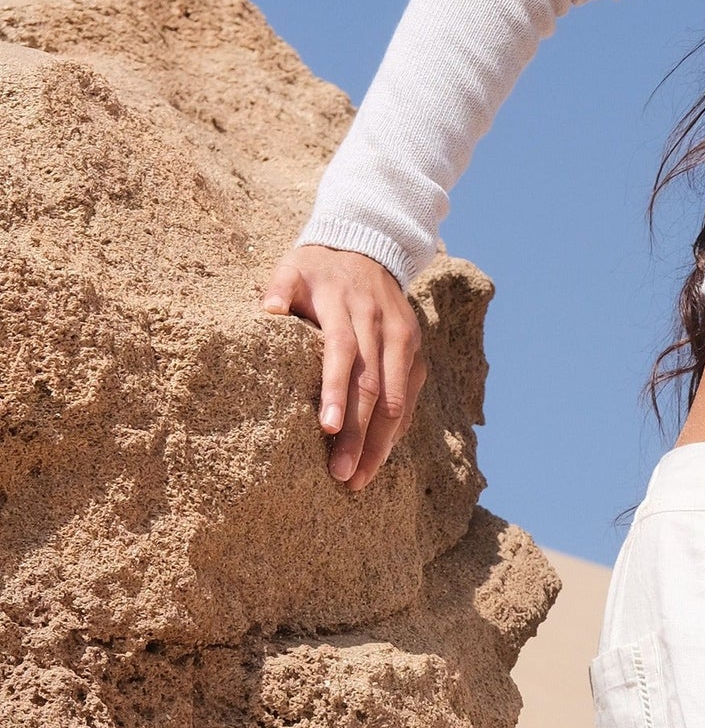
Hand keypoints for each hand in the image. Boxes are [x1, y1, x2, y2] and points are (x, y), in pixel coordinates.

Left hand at [259, 243, 427, 491]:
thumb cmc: (319, 268)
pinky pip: (408, 397)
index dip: (336, 391)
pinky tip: (379, 457)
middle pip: (372, 386)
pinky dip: (396, 429)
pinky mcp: (414, 351)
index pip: (343, 353)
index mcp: (346, 307)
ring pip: (396, 399)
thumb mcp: (293, 267)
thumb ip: (279, 288)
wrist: (370, 247)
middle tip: (342, 475)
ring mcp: (402, 340)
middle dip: (358, 434)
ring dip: (380, 443)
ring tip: (359, 479)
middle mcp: (380, 325)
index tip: (325, 429)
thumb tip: (267, 311)